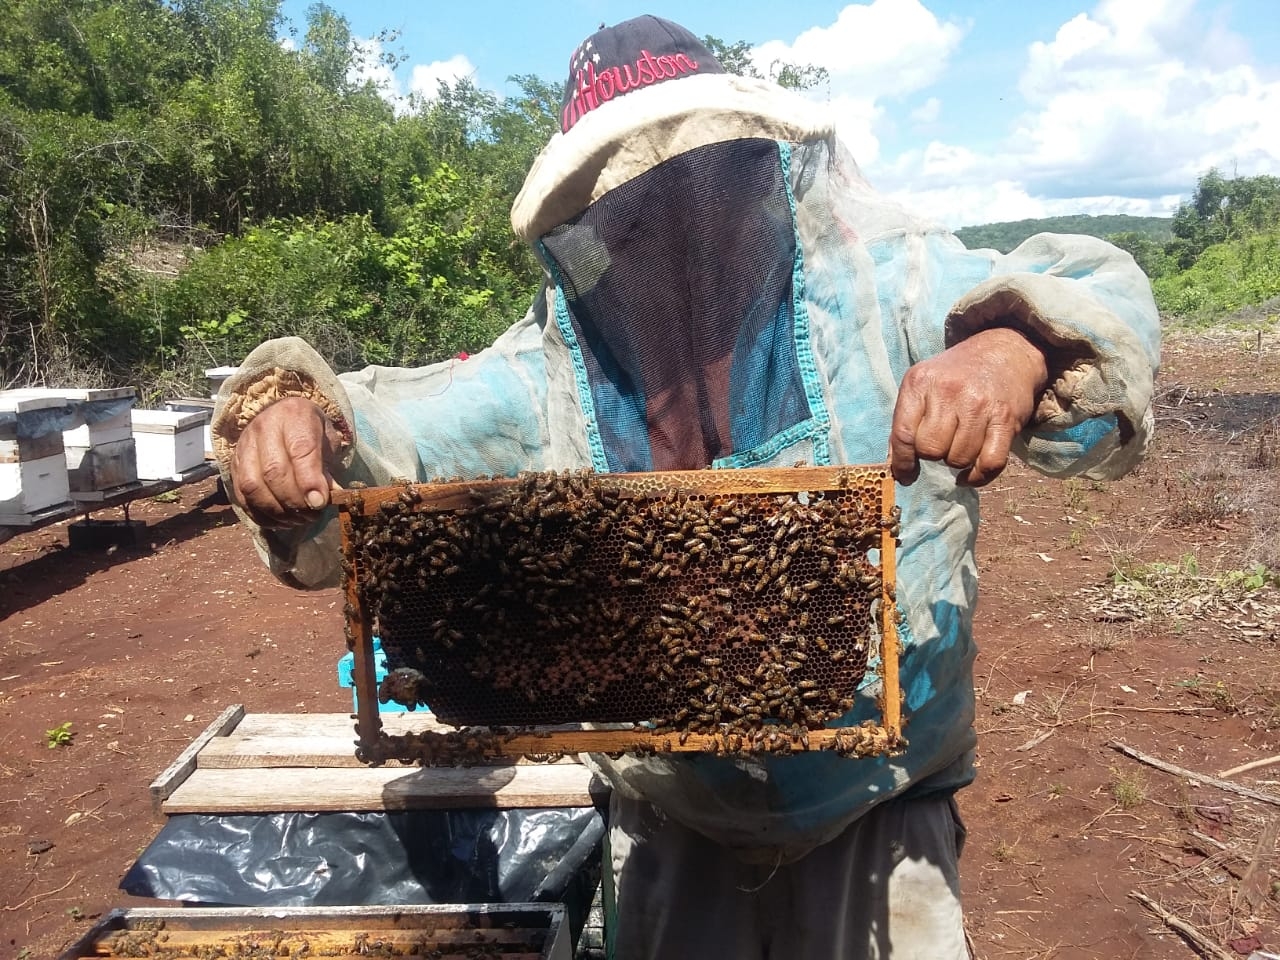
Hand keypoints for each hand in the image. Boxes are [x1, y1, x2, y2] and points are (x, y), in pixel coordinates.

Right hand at [229, 397, 344, 527]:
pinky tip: (280, 521)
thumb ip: (328, 468)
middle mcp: (265, 428)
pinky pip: (241, 496)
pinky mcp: (233, 465)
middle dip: (295, 501)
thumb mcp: (327, 441)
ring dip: (277, 511)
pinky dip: (261, 515)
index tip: (320, 503)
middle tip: (312, 515)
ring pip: (253, 486)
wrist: (280, 415)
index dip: (309, 481)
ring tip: (298, 520)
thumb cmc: (310, 431)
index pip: (300, 450)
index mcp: (294, 415)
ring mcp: (244, 447)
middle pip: (273, 471)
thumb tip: (327, 499)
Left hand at [889, 327, 1048, 486]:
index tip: (905, 475)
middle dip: (933, 455)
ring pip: (958, 459)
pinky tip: (969, 474)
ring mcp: (979, 405)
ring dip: (957, 461)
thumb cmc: (956, 375)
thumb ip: (906, 419)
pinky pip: (990, 464)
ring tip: (959, 443)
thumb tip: (896, 465)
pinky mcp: (1006, 419)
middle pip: (931, 450)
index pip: (903, 434)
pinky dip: (978, 477)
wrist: (1005, 352)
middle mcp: (949, 391)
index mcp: (920, 381)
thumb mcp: (922, 382)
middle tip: (942, 441)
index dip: (902, 462)